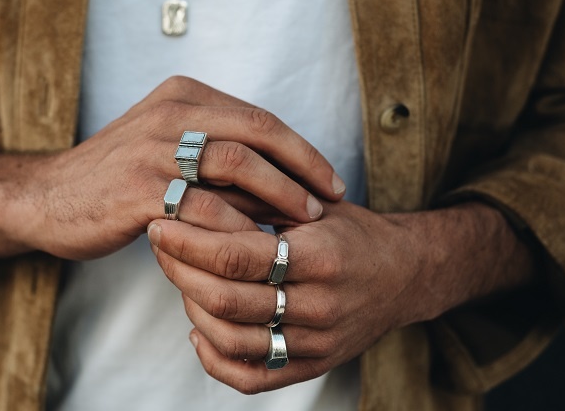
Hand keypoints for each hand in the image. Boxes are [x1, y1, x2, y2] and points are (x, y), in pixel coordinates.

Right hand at [0, 76, 345, 260]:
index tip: (330, 181)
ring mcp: (153, 149)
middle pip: (256, 134)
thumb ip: (217, 152)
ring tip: (301, 226)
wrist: (47, 198)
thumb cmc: (118, 178)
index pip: (259, 118)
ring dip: (278, 198)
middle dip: (301, 171)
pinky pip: (202, 207)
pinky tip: (255, 246)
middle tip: (328, 203)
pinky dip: (236, 227)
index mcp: (184, 96)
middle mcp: (171, 113)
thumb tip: (284, 178)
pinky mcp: (138, 189)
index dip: (301, 151)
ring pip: (235, 166)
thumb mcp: (167, 144)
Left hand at [147, 200, 533, 393]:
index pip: (237, 255)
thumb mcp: (314, 204)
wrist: (407, 275)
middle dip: (179, 269)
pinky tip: (199, 328)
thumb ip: (263, 199)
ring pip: (230, 338)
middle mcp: (319, 306)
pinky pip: (250, 377)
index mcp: (320, 257)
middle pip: (226, 298)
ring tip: (179, 277)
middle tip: (158, 243)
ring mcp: (316, 342)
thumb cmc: (352, 232)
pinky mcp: (312, 365)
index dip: (189, 240)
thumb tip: (195, 187)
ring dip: (191, 307)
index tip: (160, 219)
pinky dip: (214, 357)